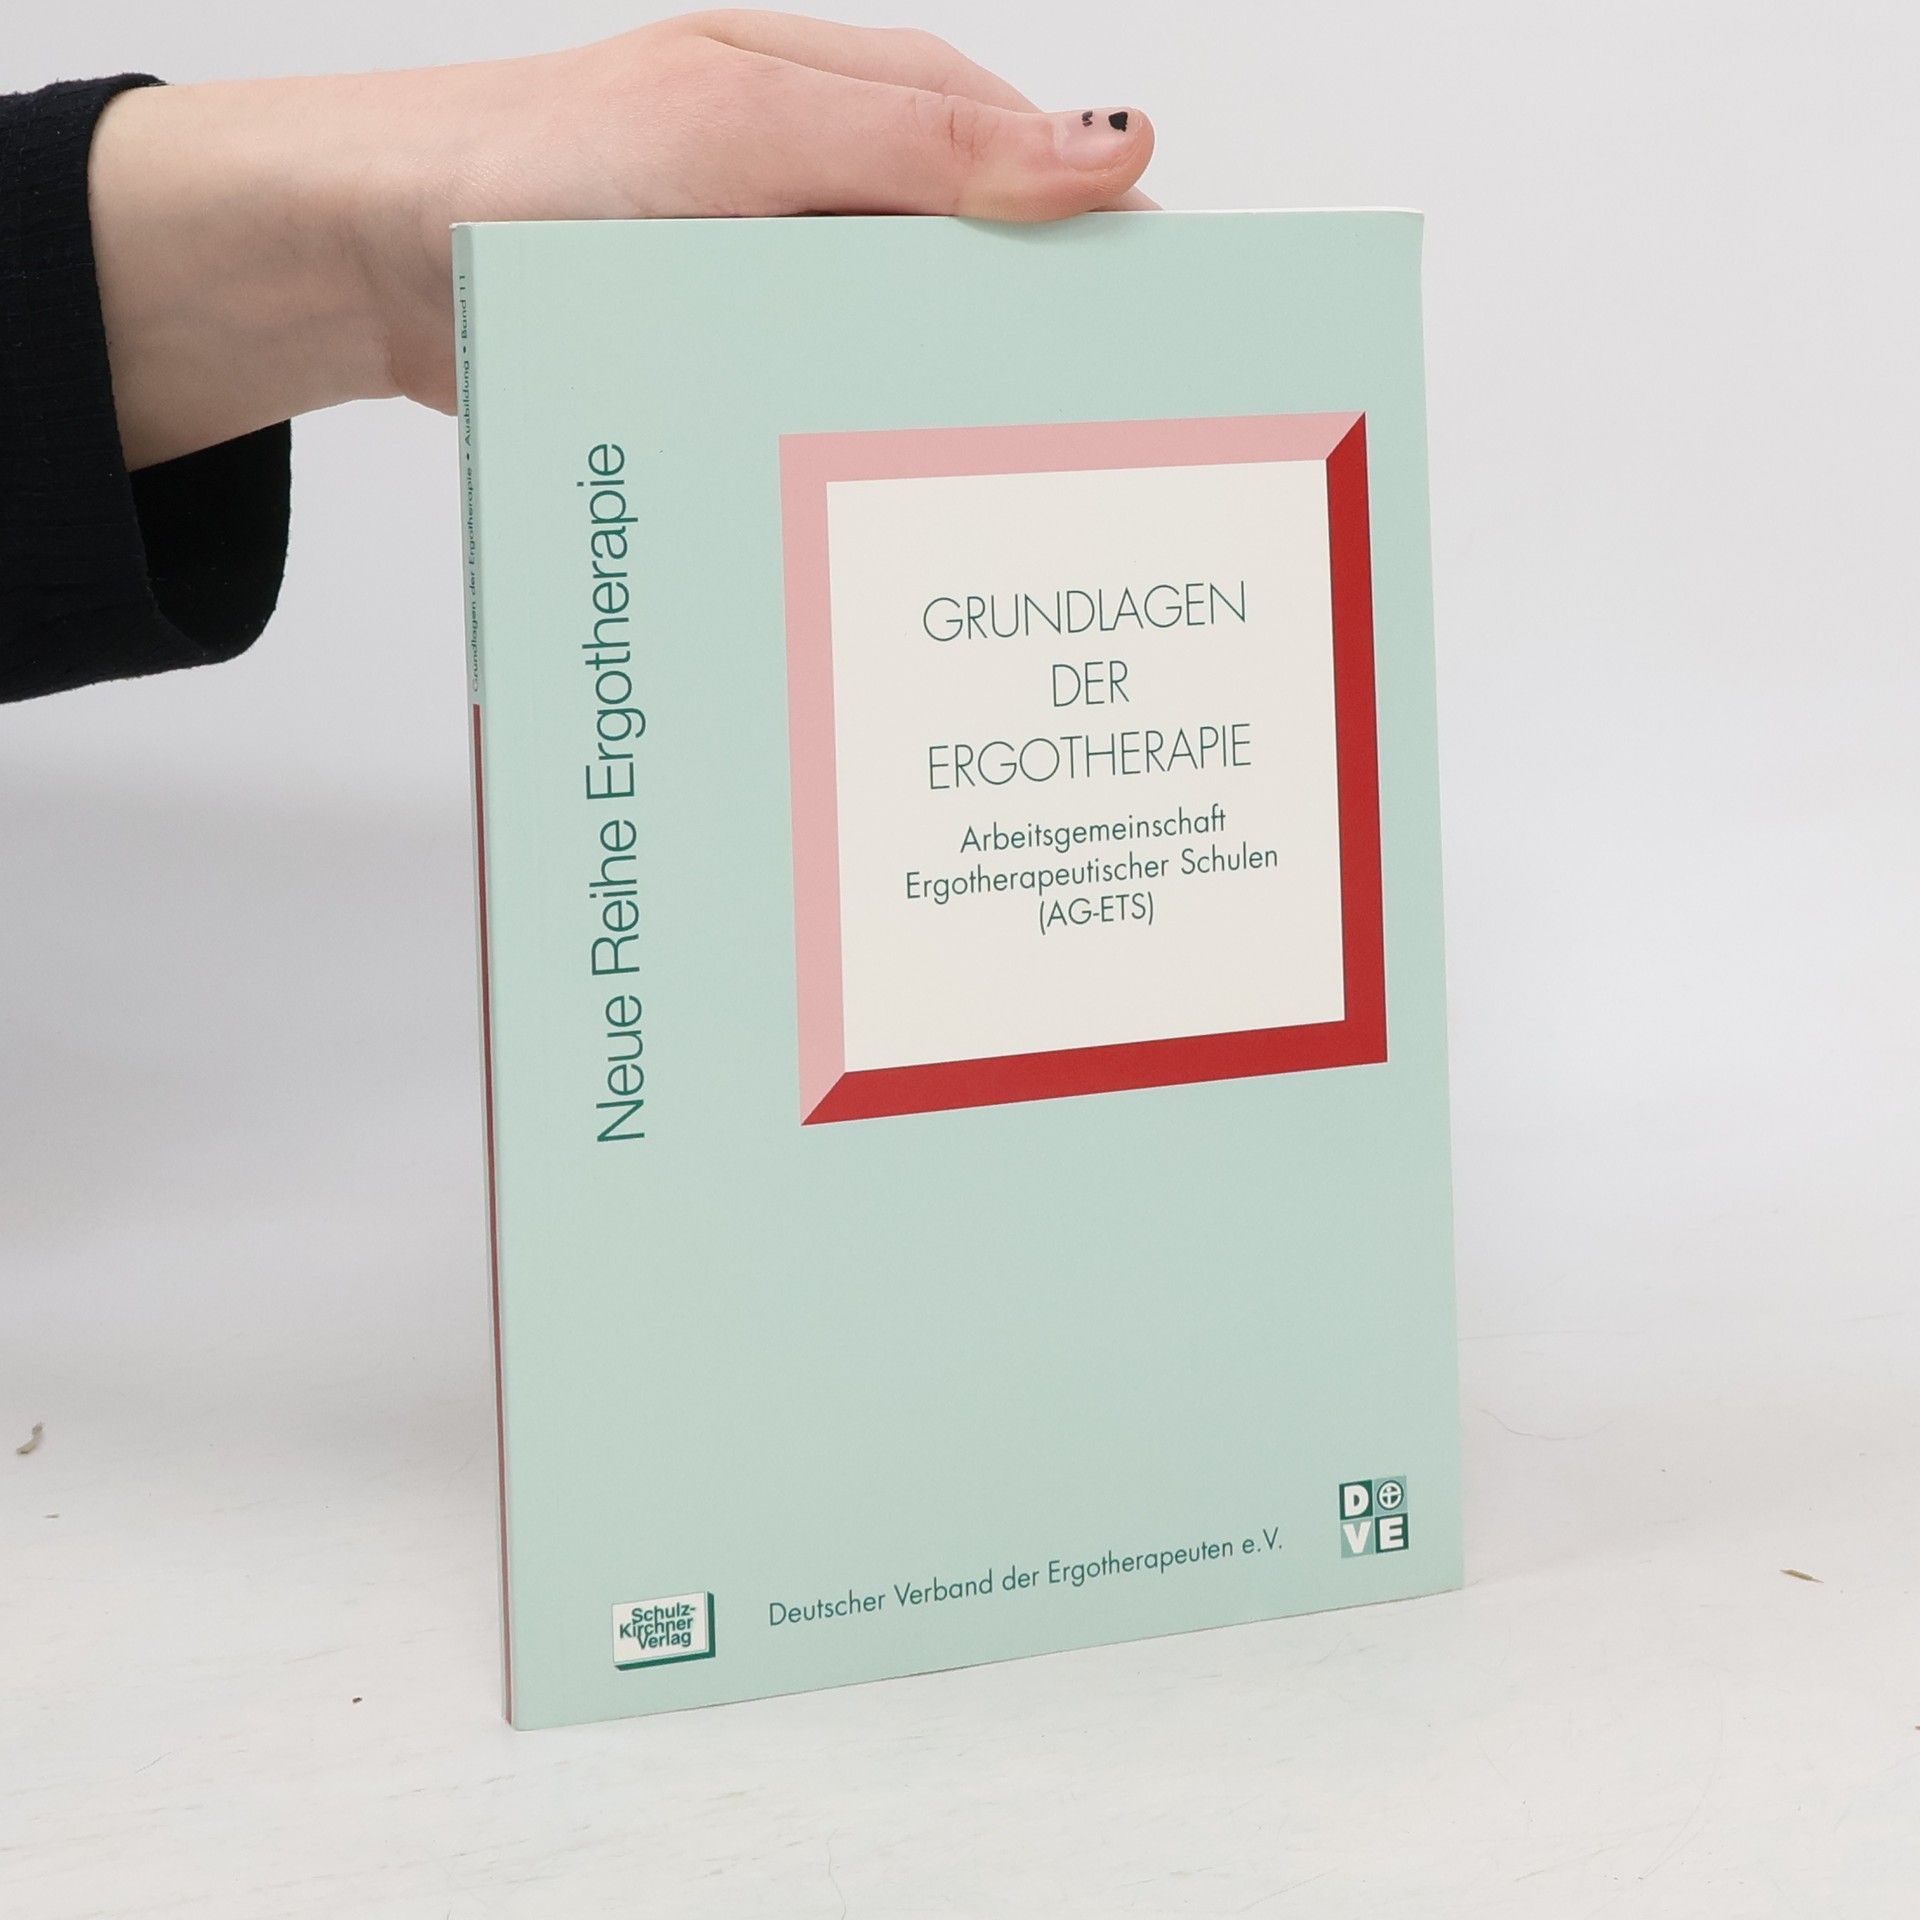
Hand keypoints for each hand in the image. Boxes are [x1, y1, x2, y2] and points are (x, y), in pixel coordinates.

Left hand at [87, 11, 1155, 468]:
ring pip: (905, 355)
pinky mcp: (728, 361)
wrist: (369, 262)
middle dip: (1035, 353)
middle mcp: (826, 194)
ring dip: (941, 415)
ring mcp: (777, 281)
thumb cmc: (528, 166)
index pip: (1031, 168)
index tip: (1172, 333)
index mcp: (854, 106)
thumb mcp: (739, 135)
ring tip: (1003, 496)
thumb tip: (1109, 143)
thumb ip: (918, 148)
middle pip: (977, 277)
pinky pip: (826, 404)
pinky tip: (883, 496)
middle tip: (1096, 446)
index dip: (1105, 245)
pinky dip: (858, 446)